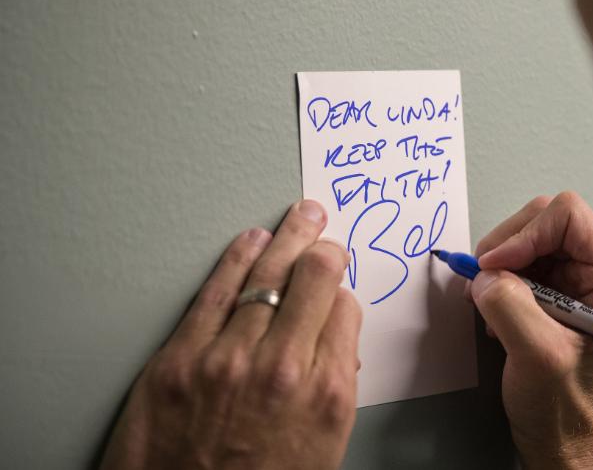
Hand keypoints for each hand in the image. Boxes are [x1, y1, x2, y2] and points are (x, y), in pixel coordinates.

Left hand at [100, 200, 361, 469]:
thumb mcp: (322, 451)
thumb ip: (334, 392)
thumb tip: (335, 349)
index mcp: (326, 394)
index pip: (345, 311)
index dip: (342, 289)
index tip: (338, 277)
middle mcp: (282, 368)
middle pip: (313, 280)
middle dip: (323, 248)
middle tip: (324, 227)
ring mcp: (226, 360)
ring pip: (266, 277)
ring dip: (286, 239)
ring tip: (299, 216)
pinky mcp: (177, 362)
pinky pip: (214, 295)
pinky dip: (236, 260)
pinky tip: (250, 242)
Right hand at [470, 192, 592, 469]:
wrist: (569, 443)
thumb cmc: (569, 410)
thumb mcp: (537, 357)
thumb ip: (510, 306)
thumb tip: (486, 274)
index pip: (568, 215)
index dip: (523, 234)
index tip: (494, 266)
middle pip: (546, 220)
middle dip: (508, 250)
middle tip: (484, 284)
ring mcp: (586, 278)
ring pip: (530, 239)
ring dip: (502, 269)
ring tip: (495, 310)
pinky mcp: (564, 289)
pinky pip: (525, 263)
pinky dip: (503, 282)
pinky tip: (503, 316)